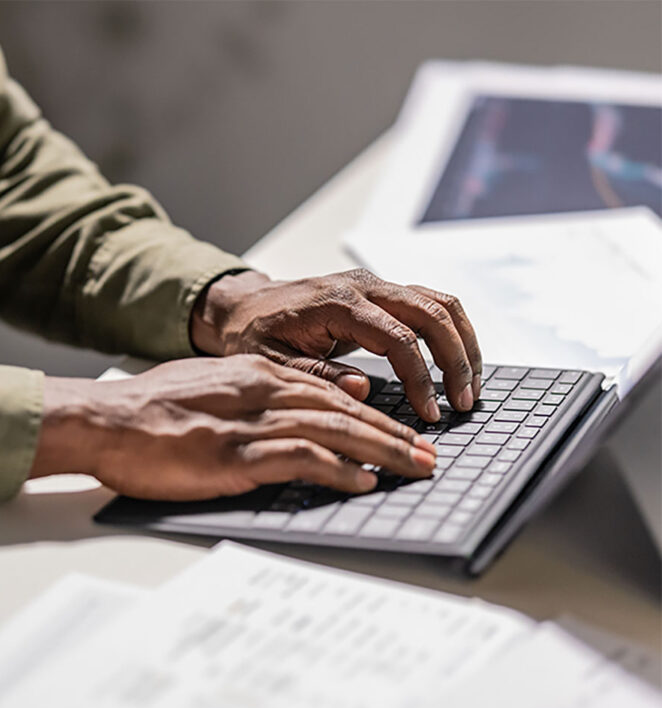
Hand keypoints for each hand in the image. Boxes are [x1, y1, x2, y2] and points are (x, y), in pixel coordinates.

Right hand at [29, 355, 435, 499]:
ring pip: (333, 429)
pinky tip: (361, 482)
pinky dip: (337, 470)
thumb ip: (262, 389)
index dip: (373, 413)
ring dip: (380, 451)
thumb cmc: (153, 408)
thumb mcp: (213, 384)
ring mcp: (249, 423)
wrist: (104, 418)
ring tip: (414, 469)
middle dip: (392, 433)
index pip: (331, 392)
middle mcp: (263, 391)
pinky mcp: (233, 455)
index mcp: (258, 374)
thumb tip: (307, 401)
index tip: (401, 433)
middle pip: (344, 409)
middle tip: (428, 455)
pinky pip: (299, 457)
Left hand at [191, 269, 482, 421]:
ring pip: (440, 303)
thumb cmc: (254, 333)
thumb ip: (315, 375)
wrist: (246, 305)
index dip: (420, 378)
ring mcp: (377, 286)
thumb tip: (363, 388)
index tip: (429, 413)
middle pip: (432, 314)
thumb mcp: (271, 362)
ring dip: (463, 343)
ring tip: (469, 386)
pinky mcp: (383, 294)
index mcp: (338, 304)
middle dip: (456, 360)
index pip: (398, 338)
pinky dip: (452, 332)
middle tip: (463, 403)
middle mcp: (365, 287)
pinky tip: (456, 363)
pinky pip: (431, 304)